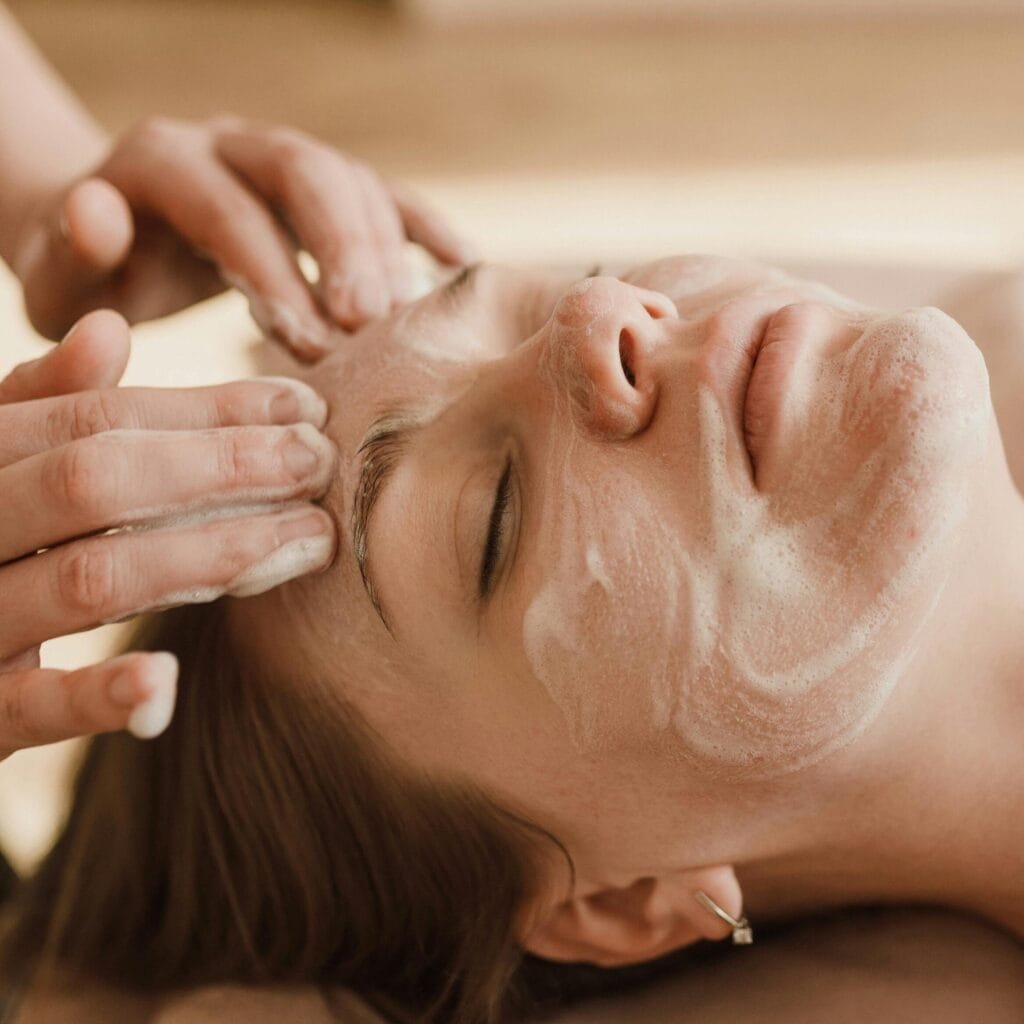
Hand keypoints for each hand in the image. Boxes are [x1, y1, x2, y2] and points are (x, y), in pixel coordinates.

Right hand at [0, 310, 336, 758]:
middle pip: (97, 481)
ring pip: (89, 579)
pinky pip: (30, 707)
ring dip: (209, 556)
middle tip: (320, 461)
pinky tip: (167, 679)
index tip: (304, 405)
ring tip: (310, 539)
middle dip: (222, 466)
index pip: (93, 418)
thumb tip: (109, 329)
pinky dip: (99, 694)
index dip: (207, 409)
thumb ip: (38, 406)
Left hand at [13, 117, 472, 358]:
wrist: (121, 244)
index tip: (306, 343)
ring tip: (405, 322)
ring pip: (351, 179)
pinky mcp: (323, 188)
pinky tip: (461, 266)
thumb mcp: (59, 276)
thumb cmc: (94, 279)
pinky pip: (385, 194)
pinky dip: (425, 227)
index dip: (271, 270)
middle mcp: (231, 143)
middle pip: (303, 171)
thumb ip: (71, 251)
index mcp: (161, 161)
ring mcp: (284, 160)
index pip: (227, 206)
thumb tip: (102, 215)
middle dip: (342, 246)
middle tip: (371, 322)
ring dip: (385, 249)